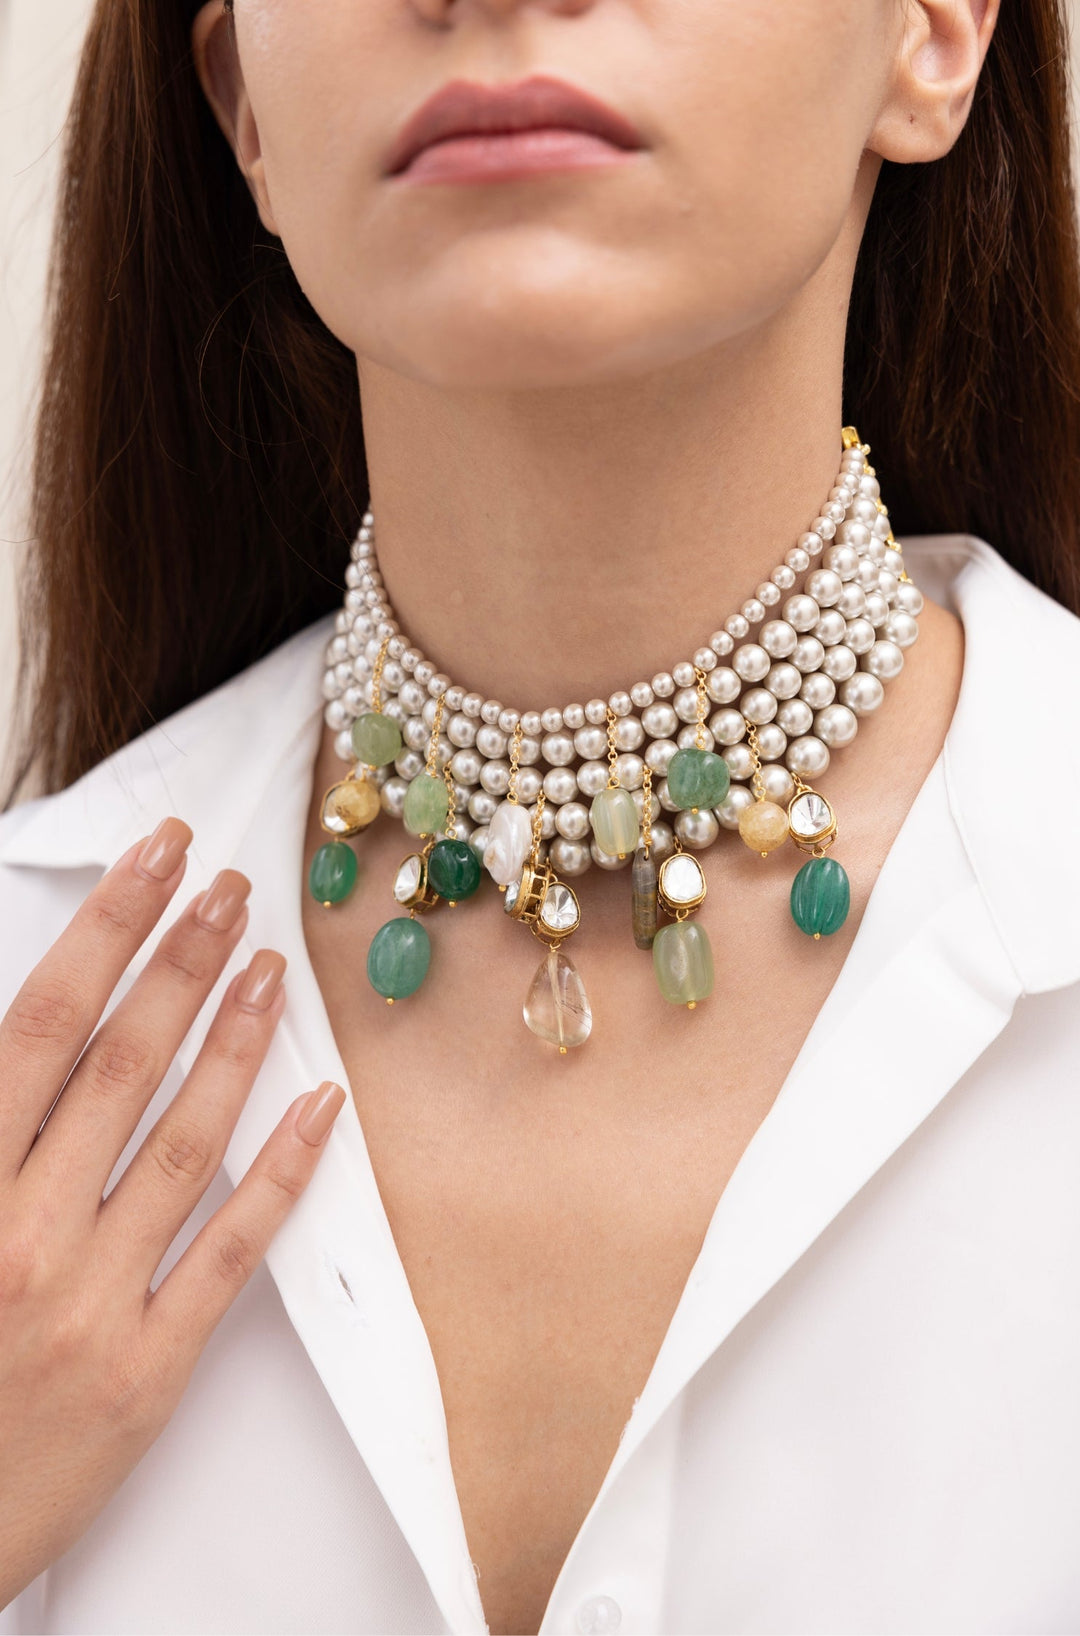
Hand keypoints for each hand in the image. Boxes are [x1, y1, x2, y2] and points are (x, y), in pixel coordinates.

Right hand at [0, 818, 344, 1606]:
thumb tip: (24, 1035)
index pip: (42, 1026)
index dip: (108, 930)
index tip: (158, 861)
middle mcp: (22, 1235)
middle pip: (118, 1065)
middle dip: (179, 961)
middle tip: (229, 888)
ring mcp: (91, 1304)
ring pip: (183, 1143)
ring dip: (233, 1044)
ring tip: (270, 968)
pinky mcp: (147, 1369)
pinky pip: (228, 1254)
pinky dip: (281, 1176)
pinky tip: (322, 1107)